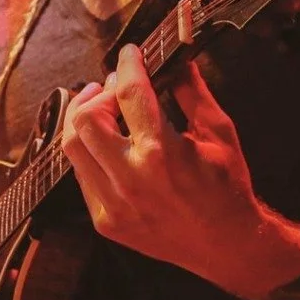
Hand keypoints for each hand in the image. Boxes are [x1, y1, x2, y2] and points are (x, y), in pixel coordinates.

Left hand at [61, 44, 299, 297]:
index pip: (129, 93)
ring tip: (100, 108)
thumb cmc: (227, 186)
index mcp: (162, 152)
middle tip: (113, 87)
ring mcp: (114, 203)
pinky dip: (89, 152)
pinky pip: (82, 176)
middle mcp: (131, 178)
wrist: (226, 245)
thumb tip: (176, 57)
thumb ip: (192, 91)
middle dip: (98, 93)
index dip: (127, 65)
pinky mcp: (106, 221)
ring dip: (83, 120)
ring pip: (72, 147)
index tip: (130, 54)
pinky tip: (106, 144)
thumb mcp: (219, 132)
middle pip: (86, 118)